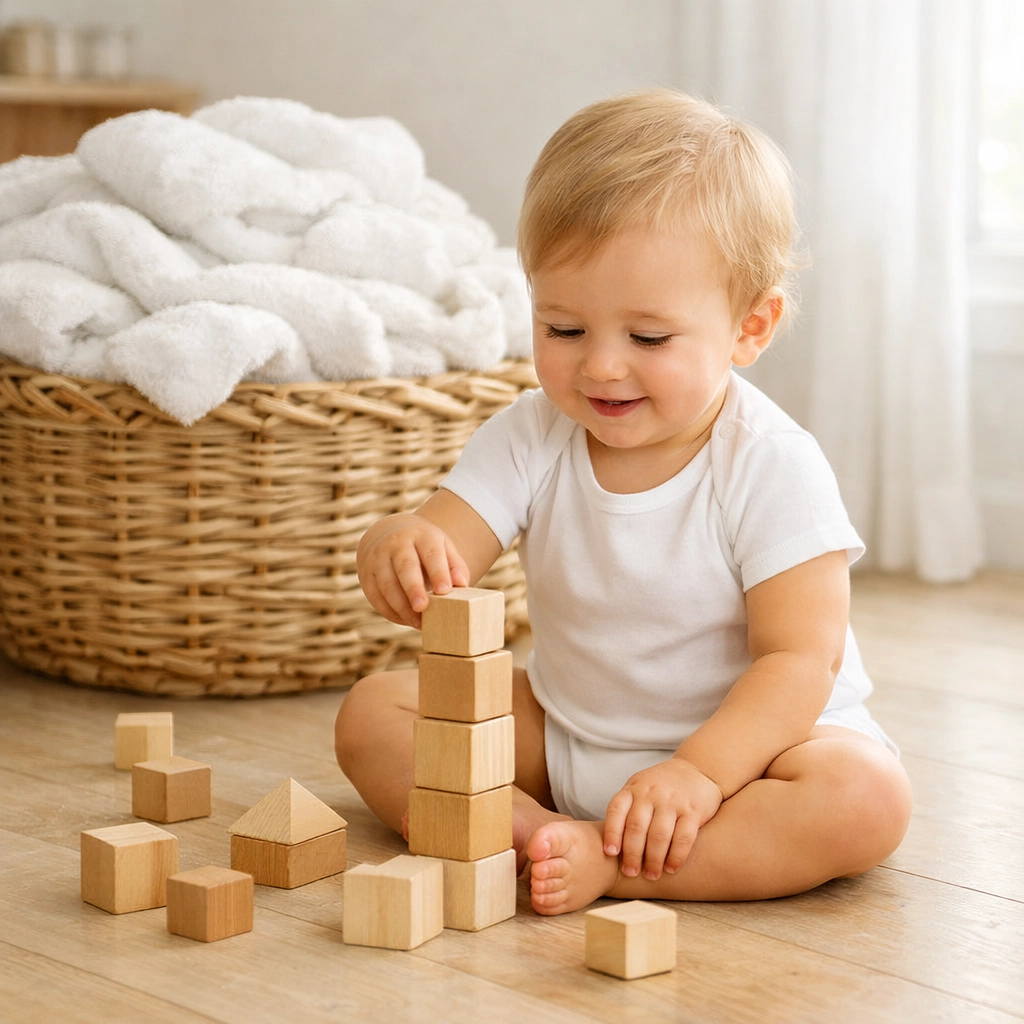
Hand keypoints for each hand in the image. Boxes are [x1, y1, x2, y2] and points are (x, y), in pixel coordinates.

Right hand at [357, 514, 469, 627]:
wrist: (390, 535)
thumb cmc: (424, 548)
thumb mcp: (443, 548)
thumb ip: (455, 566)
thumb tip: (461, 584)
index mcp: (421, 536)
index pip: (431, 554)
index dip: (438, 572)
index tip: (444, 590)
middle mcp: (396, 544)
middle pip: (404, 567)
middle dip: (413, 588)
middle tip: (423, 607)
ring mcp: (378, 558)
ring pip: (387, 585)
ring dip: (402, 607)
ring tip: (418, 622)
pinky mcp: (366, 575)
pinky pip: (376, 597)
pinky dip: (391, 612)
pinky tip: (405, 620)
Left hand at [603, 757, 723, 880]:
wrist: (697, 770)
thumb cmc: (661, 787)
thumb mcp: (640, 788)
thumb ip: (627, 810)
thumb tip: (610, 847)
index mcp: (634, 788)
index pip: (616, 810)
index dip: (612, 833)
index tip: (610, 853)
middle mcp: (651, 793)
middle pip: (636, 827)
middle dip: (632, 854)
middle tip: (631, 872)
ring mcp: (673, 801)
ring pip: (659, 835)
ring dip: (653, 860)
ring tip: (651, 875)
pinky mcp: (693, 810)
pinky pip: (683, 837)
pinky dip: (676, 856)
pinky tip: (672, 868)